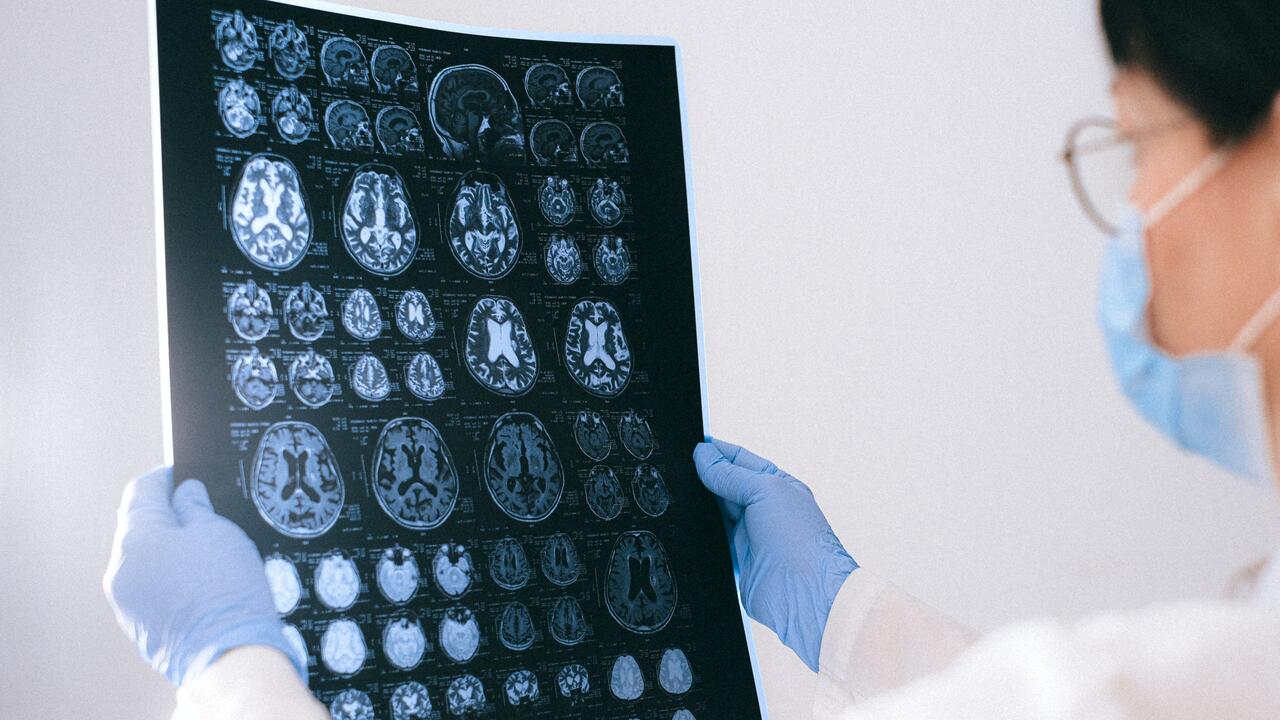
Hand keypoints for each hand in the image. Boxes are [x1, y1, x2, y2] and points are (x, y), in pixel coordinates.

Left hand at [103, 467, 304, 685]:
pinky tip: (201, 583)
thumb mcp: (219, 533)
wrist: (230, 655)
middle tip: (205, 513)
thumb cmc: (226, 591)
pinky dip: (171, 578)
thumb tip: (185, 494)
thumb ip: (195, 507)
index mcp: (135, 539)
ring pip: (145, 560)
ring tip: (208, 552)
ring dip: (169, 549)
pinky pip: (151, 589)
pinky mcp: (140, 626)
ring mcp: (127, 602)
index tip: (183, 474)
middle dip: (169, 516)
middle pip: (139, 527)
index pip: (141, 491)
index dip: (165, 477)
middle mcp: (121, 570)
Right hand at [693, 438, 856, 670]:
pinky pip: (711, 539)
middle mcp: (765, 509)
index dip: (717, 452)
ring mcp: (750, 535)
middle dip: (705, 477)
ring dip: (700, 505)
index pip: (741, 461)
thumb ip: (731, 474)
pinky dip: (699, 531)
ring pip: (716, 512)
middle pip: (726, 485)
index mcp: (778, 485)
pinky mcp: (736, 559)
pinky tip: (684, 522)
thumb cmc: (800, 541)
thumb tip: (703, 455)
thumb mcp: (765, 491)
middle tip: (678, 468)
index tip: (692, 446)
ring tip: (677, 492)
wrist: (804, 595)